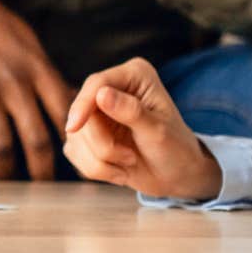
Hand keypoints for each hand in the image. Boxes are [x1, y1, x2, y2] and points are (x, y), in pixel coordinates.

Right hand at [0, 0, 74, 179]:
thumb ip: (48, 76)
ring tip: (13, 191)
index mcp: (39, 69)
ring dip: (8, 174)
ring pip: (2, 145)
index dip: (78, 144)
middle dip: (44, 172)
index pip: (66, 115)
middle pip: (36, 139)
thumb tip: (72, 107)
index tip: (84, 164)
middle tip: (49, 192)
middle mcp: (14, 83)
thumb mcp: (30, 43)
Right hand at [63, 57, 219, 199]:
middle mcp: (111, 88)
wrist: (177, 176)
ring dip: (102, 160)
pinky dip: (96, 168)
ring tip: (129, 161)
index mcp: (133, 76)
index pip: (97, 83)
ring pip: (75, 137)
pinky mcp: (86, 134)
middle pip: (82, 113)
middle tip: (129, 156)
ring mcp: (95, 112)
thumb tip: (101, 94)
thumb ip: (131, 111)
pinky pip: (74, 152)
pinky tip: (119, 168)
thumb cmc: (175, 148)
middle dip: (103, 144)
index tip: (75, 127)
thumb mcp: (158, 130)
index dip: (83, 104)